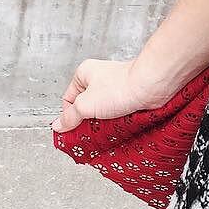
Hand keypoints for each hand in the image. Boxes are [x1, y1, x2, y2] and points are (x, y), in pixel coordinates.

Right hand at [51, 56, 178, 131]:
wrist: (150, 87)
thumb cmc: (121, 87)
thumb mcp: (86, 105)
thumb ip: (70, 117)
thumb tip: (58, 126)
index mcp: (84, 74)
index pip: (68, 99)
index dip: (69, 116)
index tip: (71, 130)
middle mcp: (99, 79)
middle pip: (86, 107)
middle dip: (87, 122)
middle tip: (88, 134)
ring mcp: (114, 89)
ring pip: (102, 112)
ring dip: (103, 124)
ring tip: (104, 131)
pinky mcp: (128, 98)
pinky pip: (117, 114)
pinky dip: (116, 122)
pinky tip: (117, 128)